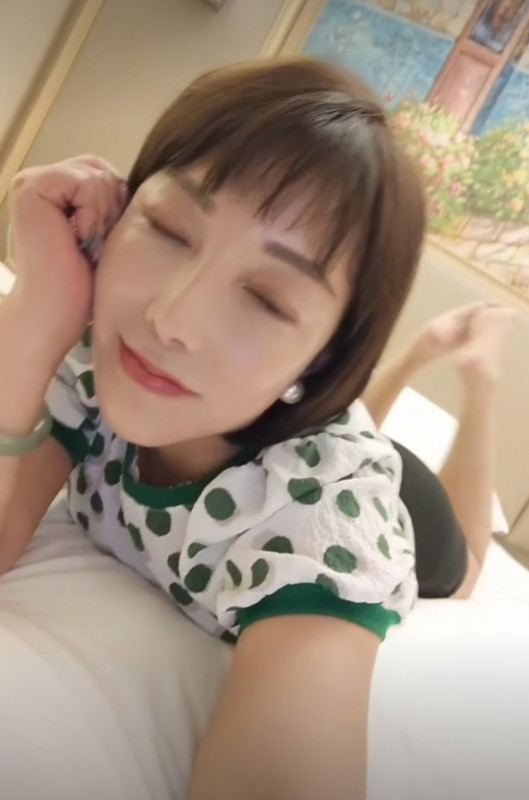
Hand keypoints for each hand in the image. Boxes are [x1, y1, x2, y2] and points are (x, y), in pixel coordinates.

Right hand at [7, 154, 127, 352]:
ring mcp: (30, 183)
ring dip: (101, 216)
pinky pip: (84, 183)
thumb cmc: (81, 286)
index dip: (116, 206)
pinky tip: (77, 239)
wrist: (55, 314)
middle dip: (110, 209)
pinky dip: (92, 215)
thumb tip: (151, 181)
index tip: (100, 243)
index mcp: (53, 191)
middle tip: (92, 245)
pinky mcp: (30, 189)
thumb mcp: (104, 234)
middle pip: (101, 169)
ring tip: (84, 245)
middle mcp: (38, 182)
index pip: (103, 173)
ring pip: (95, 175)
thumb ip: (111, 203)